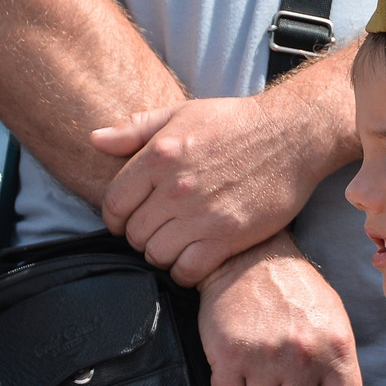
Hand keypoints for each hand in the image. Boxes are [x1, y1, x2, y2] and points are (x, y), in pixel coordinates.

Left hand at [90, 96, 328, 286]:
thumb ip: (135, 128)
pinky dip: (184, 271)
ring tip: (174, 245)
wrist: (291, 135)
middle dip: (139, 236)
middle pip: (133, 233)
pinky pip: (187, 270)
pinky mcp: (227, 236)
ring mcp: (201, 215)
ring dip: (161, 254)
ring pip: (156, 255)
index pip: (114, 203)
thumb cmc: (235, 122)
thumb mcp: (182, 113)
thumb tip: (95, 140)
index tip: (125, 221)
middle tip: (156, 232)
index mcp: (158, 156)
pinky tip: (192, 259)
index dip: (114, 218)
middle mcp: (175, 188)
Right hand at [197, 232, 362, 385]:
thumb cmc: (294, 291)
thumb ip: (336, 368)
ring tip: (256, 364)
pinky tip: (235, 359)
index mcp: (337, 351)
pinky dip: (229, 384)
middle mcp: (304, 358)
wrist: (250, 257)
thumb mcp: (333, 323)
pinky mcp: (229, 355)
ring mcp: (265, 358)